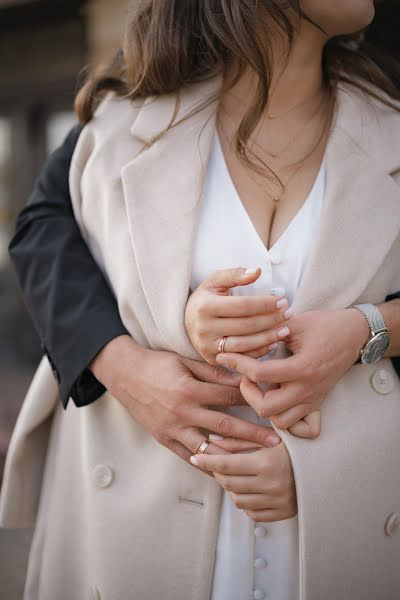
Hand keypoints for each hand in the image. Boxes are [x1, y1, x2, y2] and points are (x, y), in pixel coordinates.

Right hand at [90, 335, 281, 463]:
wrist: (124, 375)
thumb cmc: (156, 364)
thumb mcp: (184, 362)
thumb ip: (212, 372)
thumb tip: (241, 378)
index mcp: (189, 389)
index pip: (228, 396)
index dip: (251, 400)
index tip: (271, 405)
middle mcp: (182, 412)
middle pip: (225, 426)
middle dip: (252, 434)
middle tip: (276, 442)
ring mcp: (173, 429)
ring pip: (209, 449)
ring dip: (233, 456)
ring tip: (254, 463)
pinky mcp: (165, 440)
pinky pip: (190, 457)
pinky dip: (208, 466)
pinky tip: (225, 471)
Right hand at [185, 267, 292, 364]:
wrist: (186, 322)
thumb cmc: (206, 298)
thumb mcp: (215, 281)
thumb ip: (235, 275)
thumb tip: (257, 271)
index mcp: (205, 306)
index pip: (243, 306)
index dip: (265, 304)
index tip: (283, 301)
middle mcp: (204, 328)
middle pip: (246, 326)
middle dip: (271, 320)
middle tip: (289, 314)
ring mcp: (208, 346)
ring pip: (245, 344)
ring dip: (269, 337)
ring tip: (286, 329)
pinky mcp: (213, 359)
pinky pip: (241, 357)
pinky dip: (260, 351)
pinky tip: (273, 342)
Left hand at [190, 440, 296, 521]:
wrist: (327, 467)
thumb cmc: (296, 447)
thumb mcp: (268, 438)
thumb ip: (239, 440)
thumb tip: (212, 440)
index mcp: (266, 463)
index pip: (226, 465)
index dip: (207, 461)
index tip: (196, 457)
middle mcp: (271, 485)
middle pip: (228, 483)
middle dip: (217, 472)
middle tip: (216, 463)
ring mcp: (276, 502)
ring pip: (237, 499)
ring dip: (231, 487)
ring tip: (237, 475)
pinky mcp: (281, 514)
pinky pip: (252, 513)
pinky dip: (246, 501)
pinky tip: (250, 489)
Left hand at [215, 308, 370, 437]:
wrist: (354, 334)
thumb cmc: (324, 325)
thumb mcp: (294, 323)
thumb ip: (269, 332)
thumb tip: (240, 337)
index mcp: (302, 368)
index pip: (260, 374)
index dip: (238, 364)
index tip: (224, 355)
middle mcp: (307, 389)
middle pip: (266, 408)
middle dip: (248, 393)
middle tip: (245, 376)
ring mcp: (313, 399)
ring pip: (280, 422)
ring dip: (264, 407)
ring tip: (260, 388)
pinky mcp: (316, 403)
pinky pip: (300, 427)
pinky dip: (285, 421)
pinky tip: (277, 403)